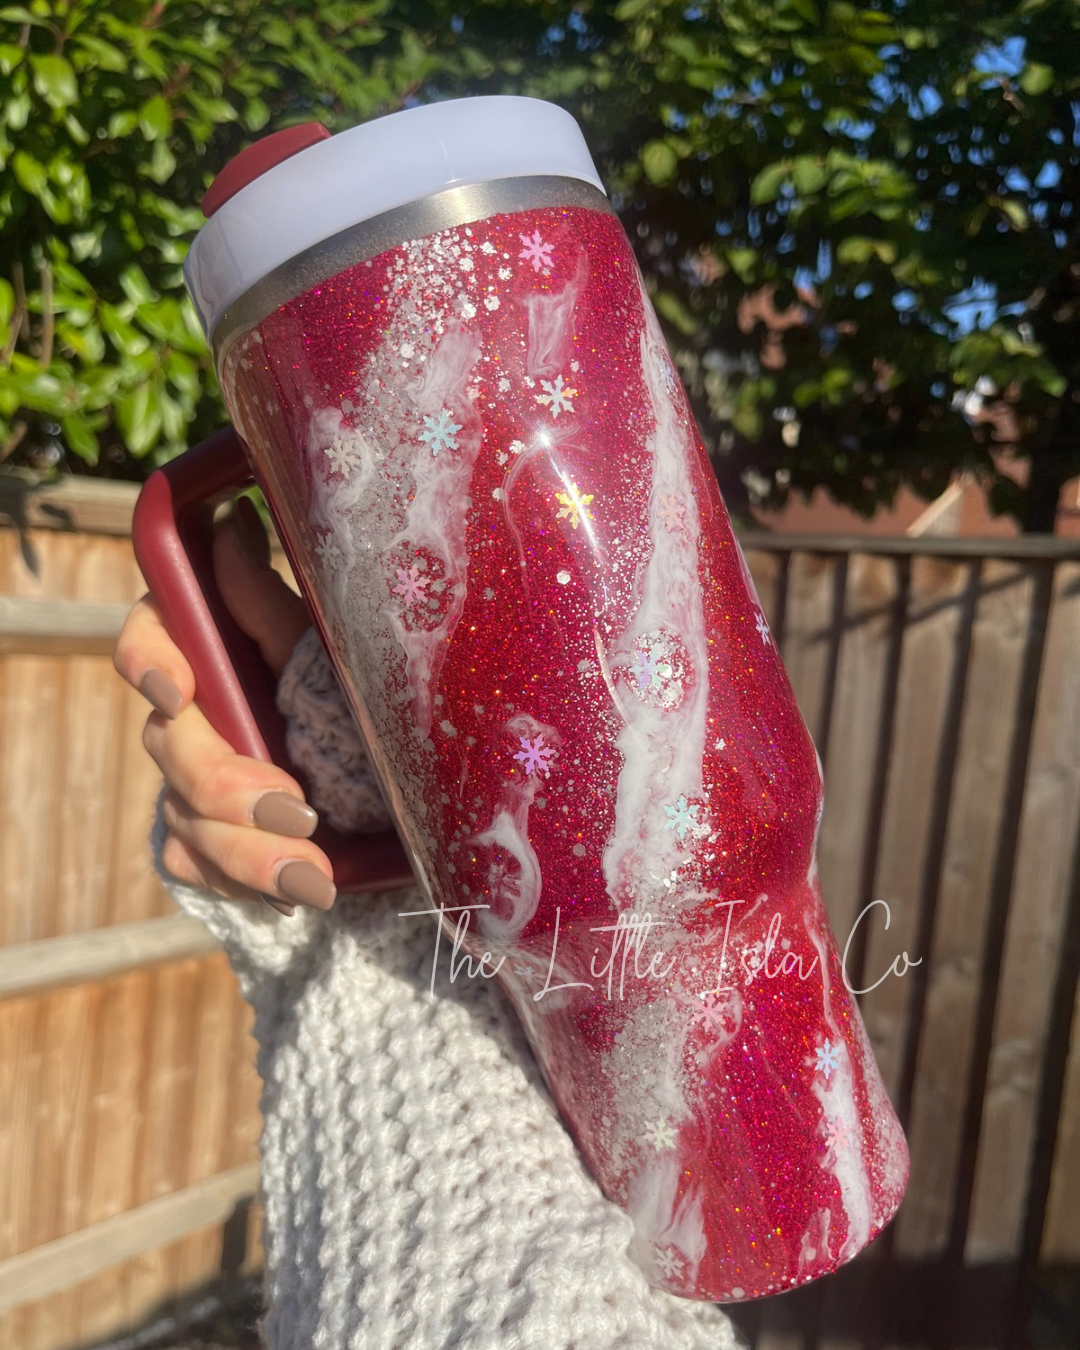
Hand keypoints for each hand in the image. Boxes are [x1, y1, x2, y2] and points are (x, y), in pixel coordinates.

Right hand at [114, 497, 334, 915]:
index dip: (149, 658)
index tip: (182, 690)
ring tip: (316, 878)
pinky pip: (197, 866)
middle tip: (296, 810)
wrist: (397, 787)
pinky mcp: (209, 839)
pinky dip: (245, 884)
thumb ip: (271, 606)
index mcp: (215, 653)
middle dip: (225, 784)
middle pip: (170, 747)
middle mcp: (193, 715)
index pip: (149, 639)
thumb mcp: (327, 651)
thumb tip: (232, 523)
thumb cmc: (355, 699)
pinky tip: (296, 893)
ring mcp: (194, 781)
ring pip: (185, 819)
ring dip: (247, 855)